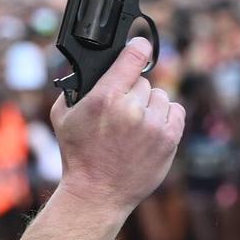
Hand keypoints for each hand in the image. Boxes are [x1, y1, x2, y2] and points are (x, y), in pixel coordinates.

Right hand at [51, 38, 184, 215]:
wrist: (98, 193)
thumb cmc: (78, 154)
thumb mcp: (63, 116)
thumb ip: (75, 86)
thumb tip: (89, 64)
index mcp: (105, 98)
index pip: (133, 56)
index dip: (137, 47)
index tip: (139, 45)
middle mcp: (131, 109)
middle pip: (144, 81)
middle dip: (133, 91)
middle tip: (121, 110)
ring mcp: (153, 125)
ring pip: (160, 96)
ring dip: (149, 105)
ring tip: (135, 124)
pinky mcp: (169, 140)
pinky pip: (176, 111)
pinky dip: (166, 117)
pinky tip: (151, 128)